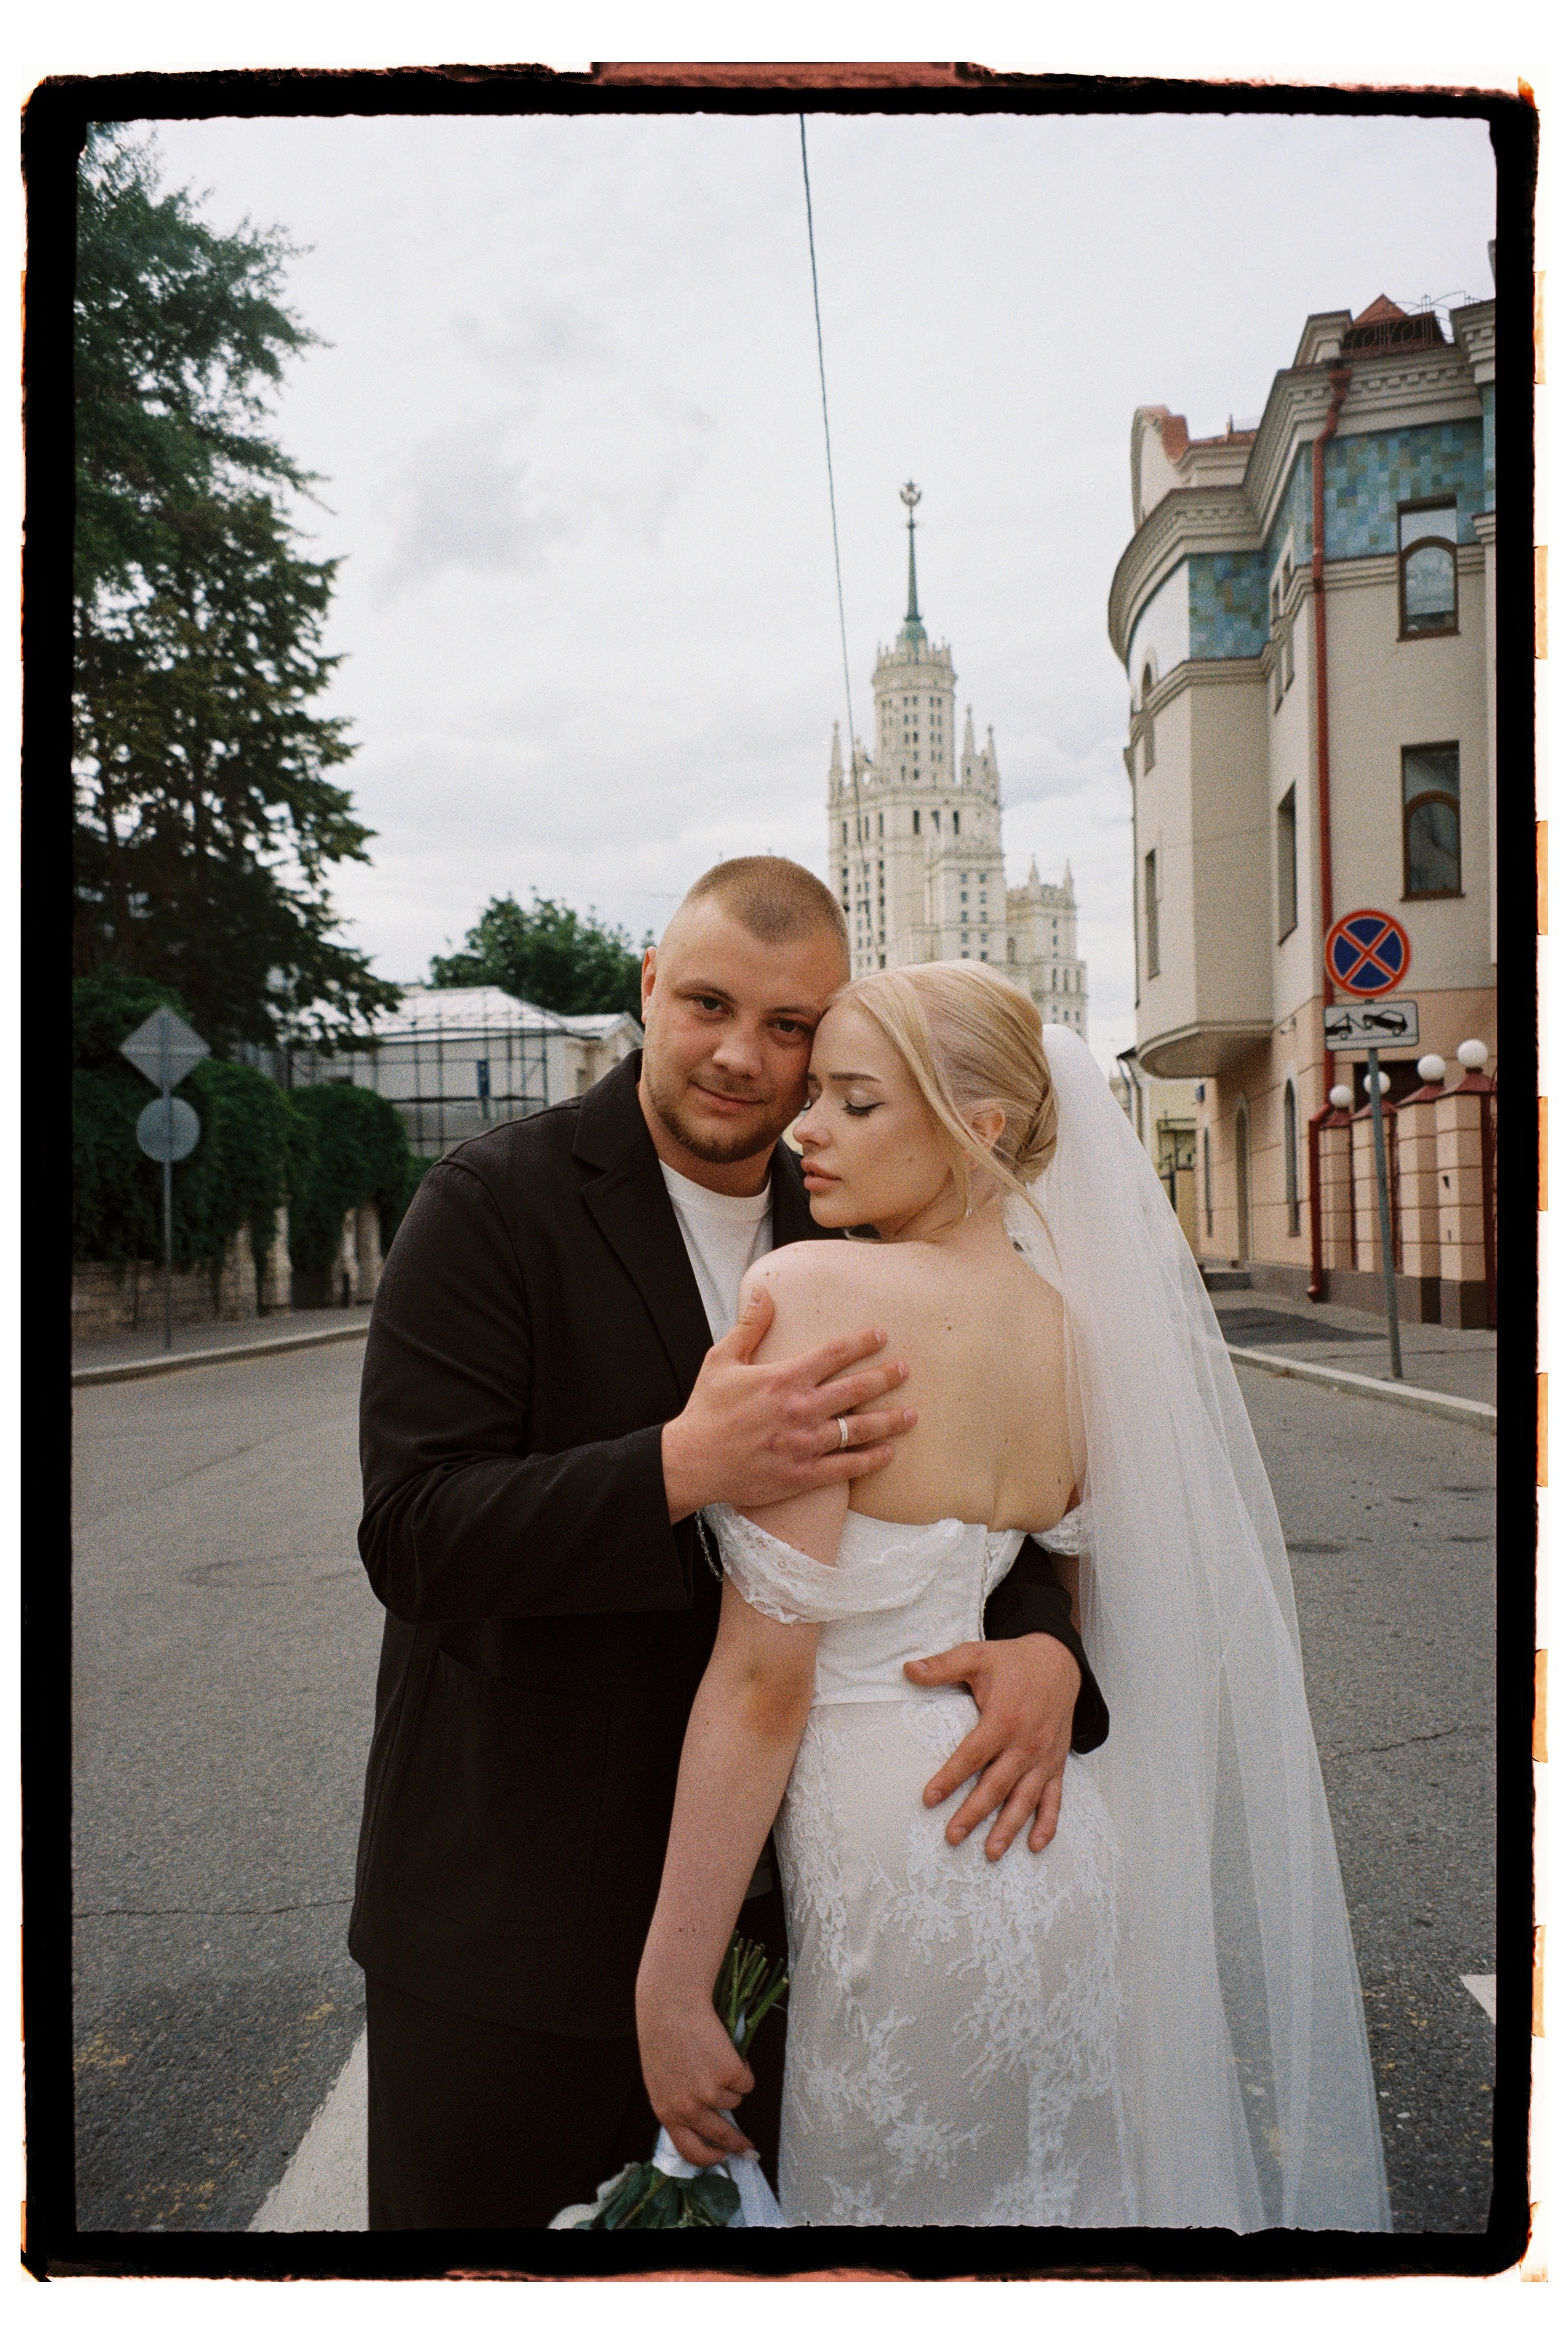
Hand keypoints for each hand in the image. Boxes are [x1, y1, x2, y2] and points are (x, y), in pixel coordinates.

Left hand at [637, 1990, 755, 2169]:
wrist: (672, 2004)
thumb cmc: (664, 2035)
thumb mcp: (662, 2080)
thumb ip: (679, 2104)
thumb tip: (704, 2122)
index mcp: (667, 2111)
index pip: (689, 2151)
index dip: (709, 2158)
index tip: (721, 2158)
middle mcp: (689, 2108)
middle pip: (721, 2135)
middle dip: (738, 2143)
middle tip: (748, 2147)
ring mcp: (711, 2092)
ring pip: (734, 2101)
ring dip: (731, 2085)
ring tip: (714, 2058)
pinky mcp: (730, 2073)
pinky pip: (747, 2081)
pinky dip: (742, 2068)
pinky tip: (725, 2049)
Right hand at [662, 1284, 916, 1523]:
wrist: (692, 1462)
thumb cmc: (706, 1410)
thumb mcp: (721, 1359)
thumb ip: (749, 1327)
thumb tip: (765, 1294)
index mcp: (783, 1379)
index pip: (833, 1354)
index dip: (861, 1342)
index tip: (881, 1336)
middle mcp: (799, 1410)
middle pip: (856, 1389)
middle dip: (885, 1377)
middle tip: (906, 1370)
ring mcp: (804, 1444)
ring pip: (858, 1429)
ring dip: (889, 1421)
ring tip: (911, 1414)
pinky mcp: (802, 1475)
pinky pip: (846, 1467)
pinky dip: (870, 1460)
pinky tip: (888, 1453)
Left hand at [905, 1632, 1080, 1859]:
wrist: (1059, 1662)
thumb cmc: (1013, 1662)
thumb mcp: (976, 1656)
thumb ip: (942, 1666)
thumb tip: (907, 1669)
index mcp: (1003, 1719)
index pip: (971, 1756)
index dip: (949, 1778)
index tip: (928, 1799)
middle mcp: (1025, 1744)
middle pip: (995, 1786)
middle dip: (973, 1814)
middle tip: (952, 1837)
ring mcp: (1043, 1757)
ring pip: (1024, 1799)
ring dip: (1008, 1828)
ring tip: (990, 1852)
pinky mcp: (1057, 1763)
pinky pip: (1054, 1798)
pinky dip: (1047, 1823)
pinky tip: (1035, 1845)